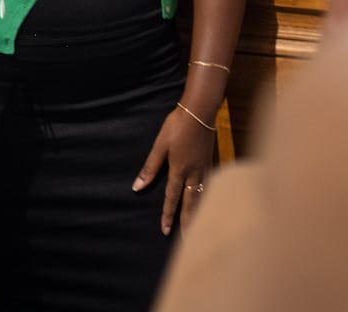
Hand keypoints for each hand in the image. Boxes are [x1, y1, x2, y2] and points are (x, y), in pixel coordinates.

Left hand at [132, 102, 216, 234]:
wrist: (200, 109)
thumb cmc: (177, 125)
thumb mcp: (160, 145)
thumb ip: (150, 167)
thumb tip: (137, 186)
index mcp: (179, 169)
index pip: (172, 198)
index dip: (168, 215)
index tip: (165, 231)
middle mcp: (193, 172)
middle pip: (191, 202)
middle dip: (188, 221)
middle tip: (187, 239)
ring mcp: (204, 167)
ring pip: (202, 195)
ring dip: (199, 211)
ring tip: (199, 225)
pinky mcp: (210, 160)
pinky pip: (210, 184)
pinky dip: (208, 196)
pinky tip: (209, 200)